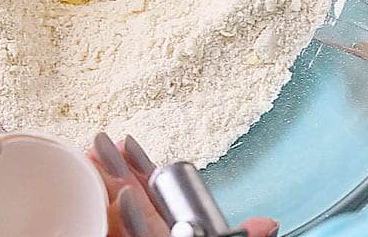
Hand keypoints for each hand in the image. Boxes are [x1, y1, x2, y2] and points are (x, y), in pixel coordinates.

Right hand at [89, 133, 279, 236]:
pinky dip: (119, 215)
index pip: (147, 190)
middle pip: (123, 194)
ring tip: (96, 154)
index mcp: (165, 228)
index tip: (125, 139)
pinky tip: (119, 196)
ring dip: (106, 181)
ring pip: (112, 210)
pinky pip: (116, 230)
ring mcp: (134, 235)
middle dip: (112, 165)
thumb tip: (271, 222)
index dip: (136, 164)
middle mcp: (148, 230)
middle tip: (98, 139)